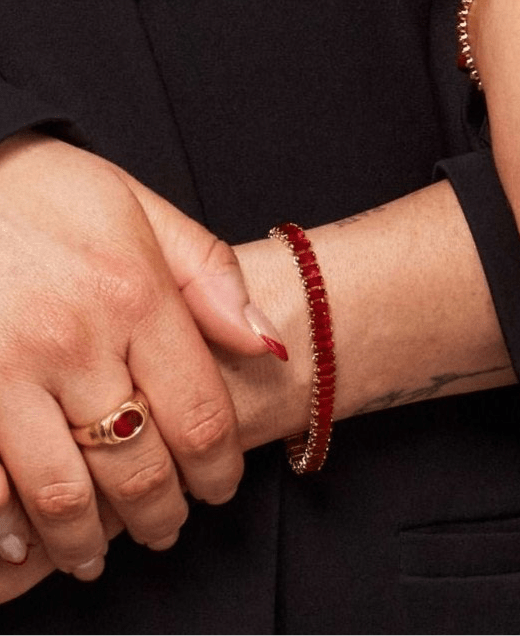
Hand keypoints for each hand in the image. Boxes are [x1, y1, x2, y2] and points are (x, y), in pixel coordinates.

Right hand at [0, 131, 284, 580]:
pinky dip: (8, 525)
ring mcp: (2, 369)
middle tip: (169, 528)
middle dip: (162, 514)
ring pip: (59, 492)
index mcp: (133, 296)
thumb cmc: (51, 190)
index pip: (198, 416)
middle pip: (136, 466)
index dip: (218, 470)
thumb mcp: (143, 210)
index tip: (219, 487)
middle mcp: (72, 341)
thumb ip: (211, 275)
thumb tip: (268, 344)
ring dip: (86, 539)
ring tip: (99, 553)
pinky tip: (24, 542)